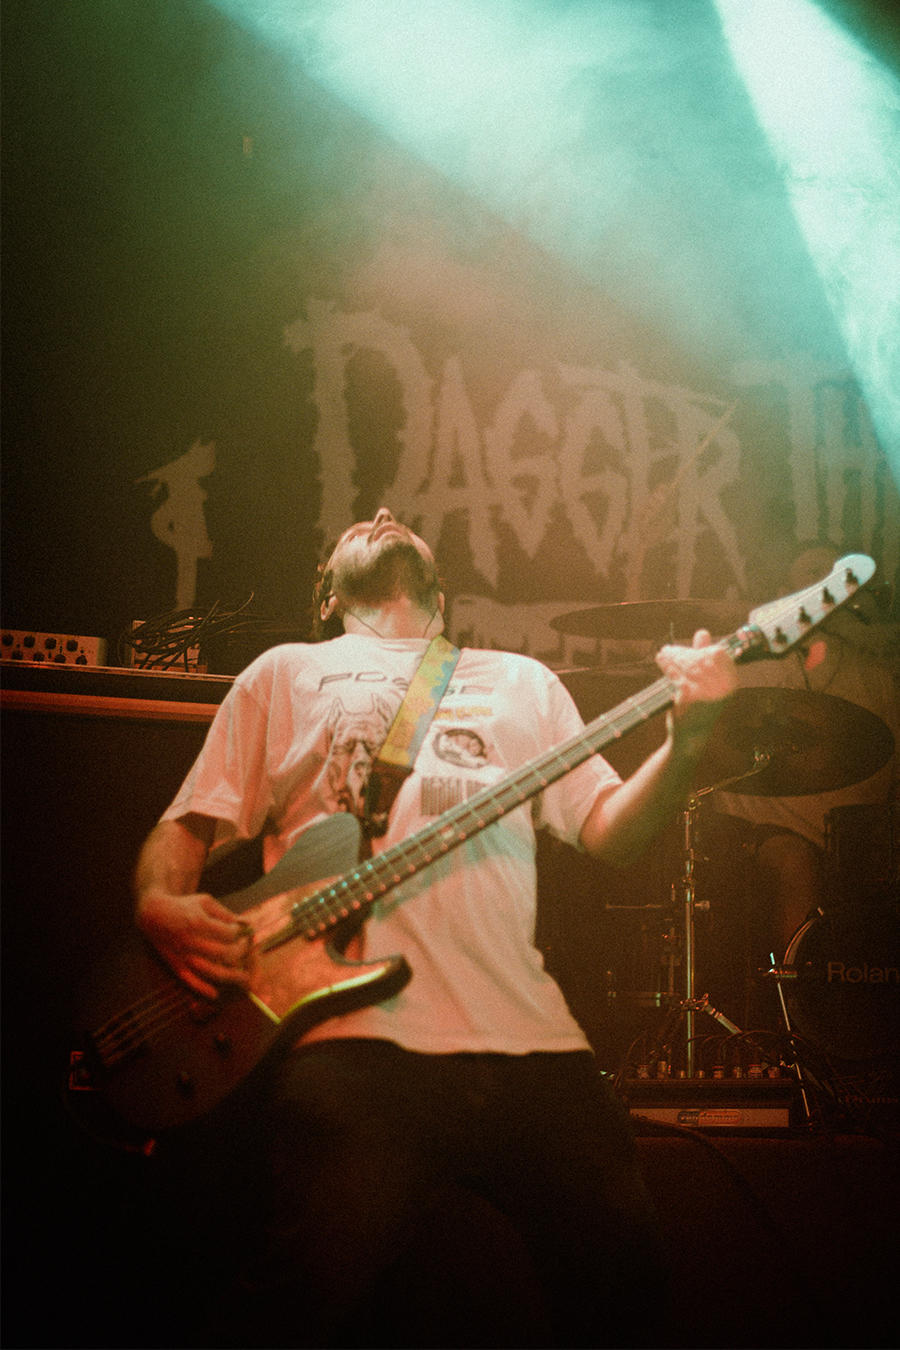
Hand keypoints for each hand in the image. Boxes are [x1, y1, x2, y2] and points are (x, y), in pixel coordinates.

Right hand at [137, 888, 253, 998]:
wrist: (153, 915)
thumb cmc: (184, 906)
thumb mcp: (205, 902)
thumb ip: (226, 914)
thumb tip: (247, 924)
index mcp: (200, 922)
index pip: (230, 934)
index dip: (241, 935)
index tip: (244, 933)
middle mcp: (192, 940)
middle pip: (225, 953)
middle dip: (241, 953)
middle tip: (246, 950)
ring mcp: (184, 955)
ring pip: (212, 971)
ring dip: (231, 976)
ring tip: (243, 977)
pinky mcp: (176, 965)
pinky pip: (190, 981)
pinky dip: (203, 989)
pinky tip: (215, 993)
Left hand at [655, 629, 735, 755]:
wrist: (691, 737)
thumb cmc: (698, 708)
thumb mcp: (707, 682)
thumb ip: (705, 656)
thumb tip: (703, 632)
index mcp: (731, 682)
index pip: (718, 654)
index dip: (703, 649)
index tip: (691, 651)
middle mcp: (724, 686)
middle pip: (702, 657)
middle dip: (684, 652)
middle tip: (669, 651)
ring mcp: (708, 691)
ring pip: (688, 663)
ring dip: (674, 657)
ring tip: (664, 655)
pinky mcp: (690, 695)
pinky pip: (677, 672)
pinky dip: (667, 664)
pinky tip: (661, 660)